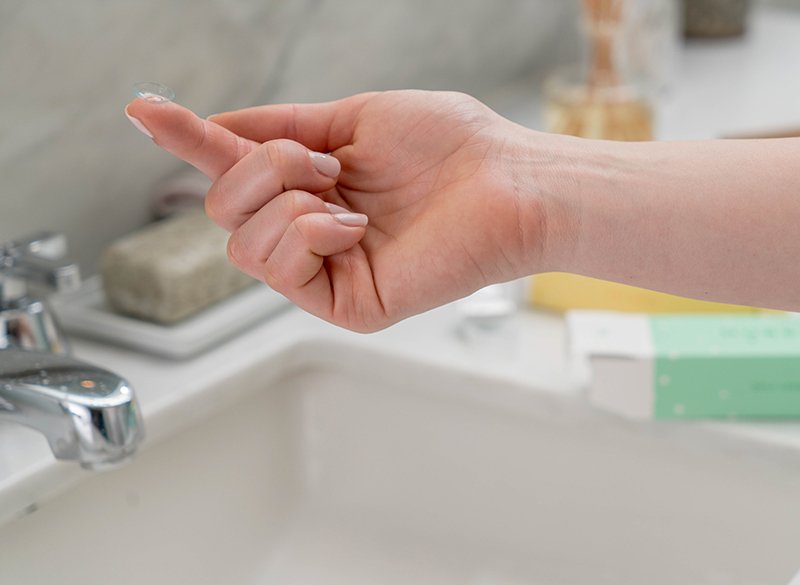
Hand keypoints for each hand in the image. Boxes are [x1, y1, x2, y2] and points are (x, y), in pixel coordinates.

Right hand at [125, 90, 547, 331]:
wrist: (506, 181)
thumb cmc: (450, 146)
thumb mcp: (354, 117)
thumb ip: (282, 127)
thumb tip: (218, 125)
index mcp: (313, 186)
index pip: (235, 170)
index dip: (189, 140)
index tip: (142, 111)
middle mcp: (311, 230)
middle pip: (223, 208)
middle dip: (261, 170)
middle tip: (324, 161)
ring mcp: (325, 271)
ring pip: (240, 242)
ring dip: (285, 200)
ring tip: (346, 194)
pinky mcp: (343, 303)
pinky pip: (280, 267)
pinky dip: (308, 231)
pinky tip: (354, 226)